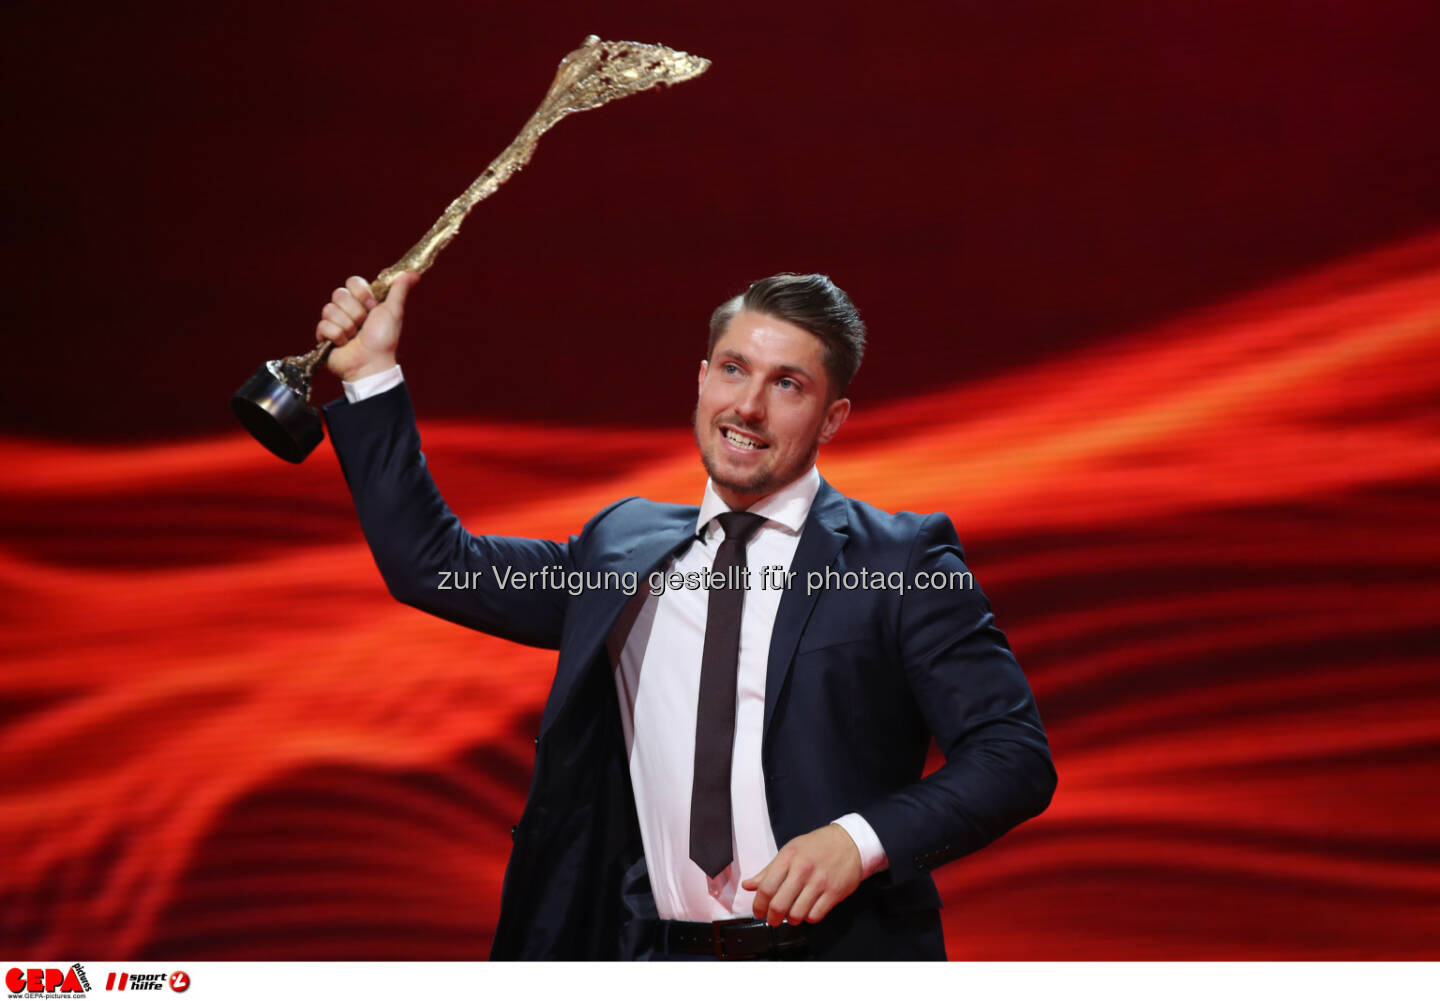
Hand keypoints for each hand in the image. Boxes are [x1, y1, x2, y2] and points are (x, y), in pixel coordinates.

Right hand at [316, 271, 419, 381]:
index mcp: (361, 301)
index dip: (362, 295)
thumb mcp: (394, 311)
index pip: (352, 281)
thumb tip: (413, 273)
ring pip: (329, 309)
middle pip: (339, 294)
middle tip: (364, 325)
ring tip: (355, 337)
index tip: (373, 308)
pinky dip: (338, 336)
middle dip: (356, 312)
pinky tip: (344, 344)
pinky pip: (324, 325)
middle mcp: (346, 308)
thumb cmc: (384, 339)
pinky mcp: (323, 335)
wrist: (372, 363)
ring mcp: (333, 321)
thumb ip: (399, 290)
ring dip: (347, 326)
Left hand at [741, 823, 862, 925]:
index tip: (759, 911)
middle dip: (772, 917)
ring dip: (790, 919)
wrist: (849, 842)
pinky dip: (808, 918)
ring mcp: (820, 882)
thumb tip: (748, 885)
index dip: (758, 905)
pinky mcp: (834, 893)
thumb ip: (768, 870)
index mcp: (789, 857)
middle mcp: (803, 870)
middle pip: (779, 905)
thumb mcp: (790, 851)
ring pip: (797, 914)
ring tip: (791, 915)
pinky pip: (815, 916)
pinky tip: (807, 911)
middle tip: (772, 919)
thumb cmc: (817, 846)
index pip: (766, 887)